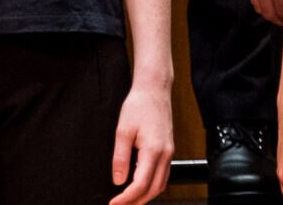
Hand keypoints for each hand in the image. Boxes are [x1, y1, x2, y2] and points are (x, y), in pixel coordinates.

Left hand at [109, 79, 174, 204]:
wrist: (155, 89)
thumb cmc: (139, 105)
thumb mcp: (122, 131)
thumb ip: (120, 158)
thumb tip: (118, 180)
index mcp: (153, 150)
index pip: (140, 184)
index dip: (126, 199)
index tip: (113, 204)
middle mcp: (165, 153)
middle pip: (154, 189)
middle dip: (136, 202)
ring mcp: (169, 152)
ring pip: (161, 184)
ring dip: (146, 196)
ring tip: (128, 201)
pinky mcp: (168, 149)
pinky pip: (163, 175)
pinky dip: (152, 186)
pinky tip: (140, 186)